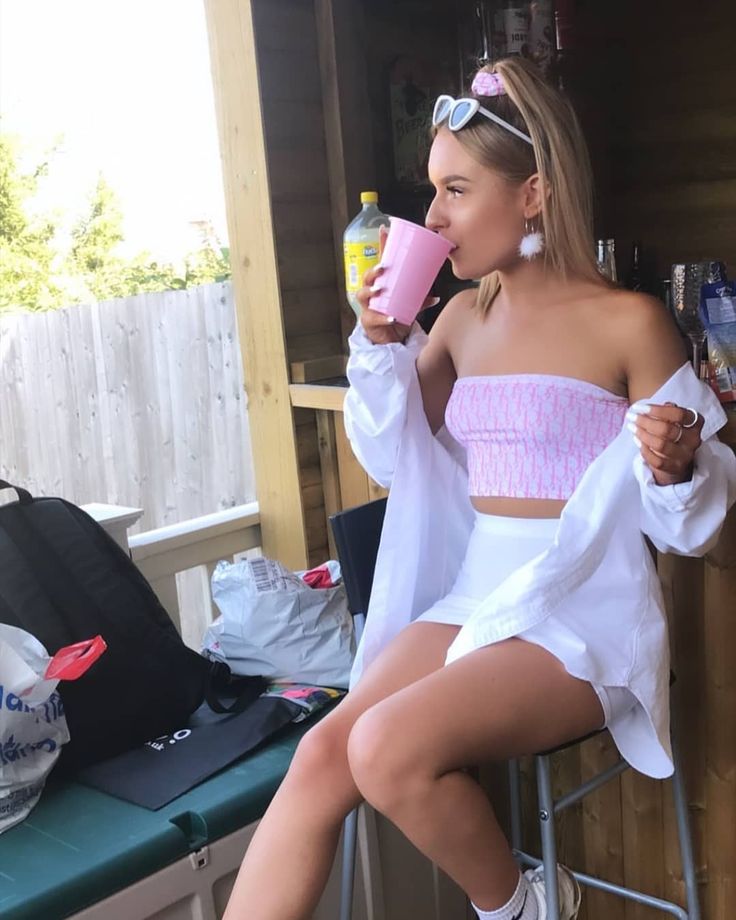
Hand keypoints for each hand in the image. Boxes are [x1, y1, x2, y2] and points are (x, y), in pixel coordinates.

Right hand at [356, 225, 439, 344]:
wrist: (390, 342)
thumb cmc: (397, 318)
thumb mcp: (410, 306)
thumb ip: (421, 300)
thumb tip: (436, 297)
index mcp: (382, 284)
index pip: (380, 262)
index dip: (381, 246)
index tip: (384, 230)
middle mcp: (371, 293)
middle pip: (367, 277)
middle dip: (373, 271)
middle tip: (383, 268)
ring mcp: (367, 307)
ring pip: (362, 294)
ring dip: (370, 290)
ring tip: (380, 289)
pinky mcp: (368, 322)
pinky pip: (372, 317)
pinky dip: (382, 317)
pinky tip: (391, 317)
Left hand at [626, 401, 703, 484]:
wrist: (678, 460)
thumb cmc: (673, 434)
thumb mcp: (674, 420)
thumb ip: (669, 411)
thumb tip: (663, 405)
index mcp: (695, 423)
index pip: (679, 414)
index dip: (658, 410)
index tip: (641, 408)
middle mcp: (693, 439)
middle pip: (667, 429)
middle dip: (645, 421)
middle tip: (632, 416)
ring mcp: (685, 455)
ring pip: (660, 445)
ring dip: (642, 434)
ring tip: (632, 427)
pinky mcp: (674, 468)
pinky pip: (656, 460)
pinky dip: (644, 450)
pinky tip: (637, 441)